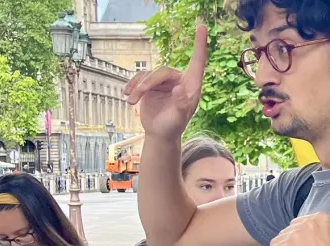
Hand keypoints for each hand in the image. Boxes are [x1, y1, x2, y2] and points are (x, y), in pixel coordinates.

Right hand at [123, 25, 207, 139]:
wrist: (160, 134)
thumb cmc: (173, 127)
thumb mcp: (179, 119)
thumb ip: (181, 105)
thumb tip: (178, 89)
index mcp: (191, 86)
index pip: (197, 62)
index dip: (199, 44)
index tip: (202, 27)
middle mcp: (179, 80)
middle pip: (162, 71)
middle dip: (149, 82)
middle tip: (138, 94)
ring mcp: (164, 82)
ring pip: (149, 75)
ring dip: (138, 87)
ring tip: (131, 101)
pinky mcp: (151, 85)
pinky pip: (140, 78)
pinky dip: (133, 85)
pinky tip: (127, 95)